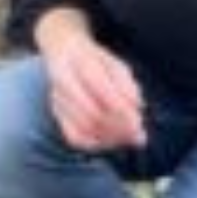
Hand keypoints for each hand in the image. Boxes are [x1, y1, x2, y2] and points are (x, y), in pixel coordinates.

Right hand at [42, 31, 146, 151]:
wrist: (64, 54)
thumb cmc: (96, 60)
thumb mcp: (116, 63)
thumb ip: (127, 84)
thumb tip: (139, 106)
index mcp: (81, 64)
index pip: (102, 92)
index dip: (122, 111)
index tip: (138, 122)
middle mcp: (65, 83)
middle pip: (91, 116)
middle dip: (118, 129)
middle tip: (138, 134)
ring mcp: (58, 100)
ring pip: (83, 129)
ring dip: (110, 138)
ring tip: (130, 138)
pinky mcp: (57, 114)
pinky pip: (74, 137)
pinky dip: (96, 143)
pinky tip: (113, 141)